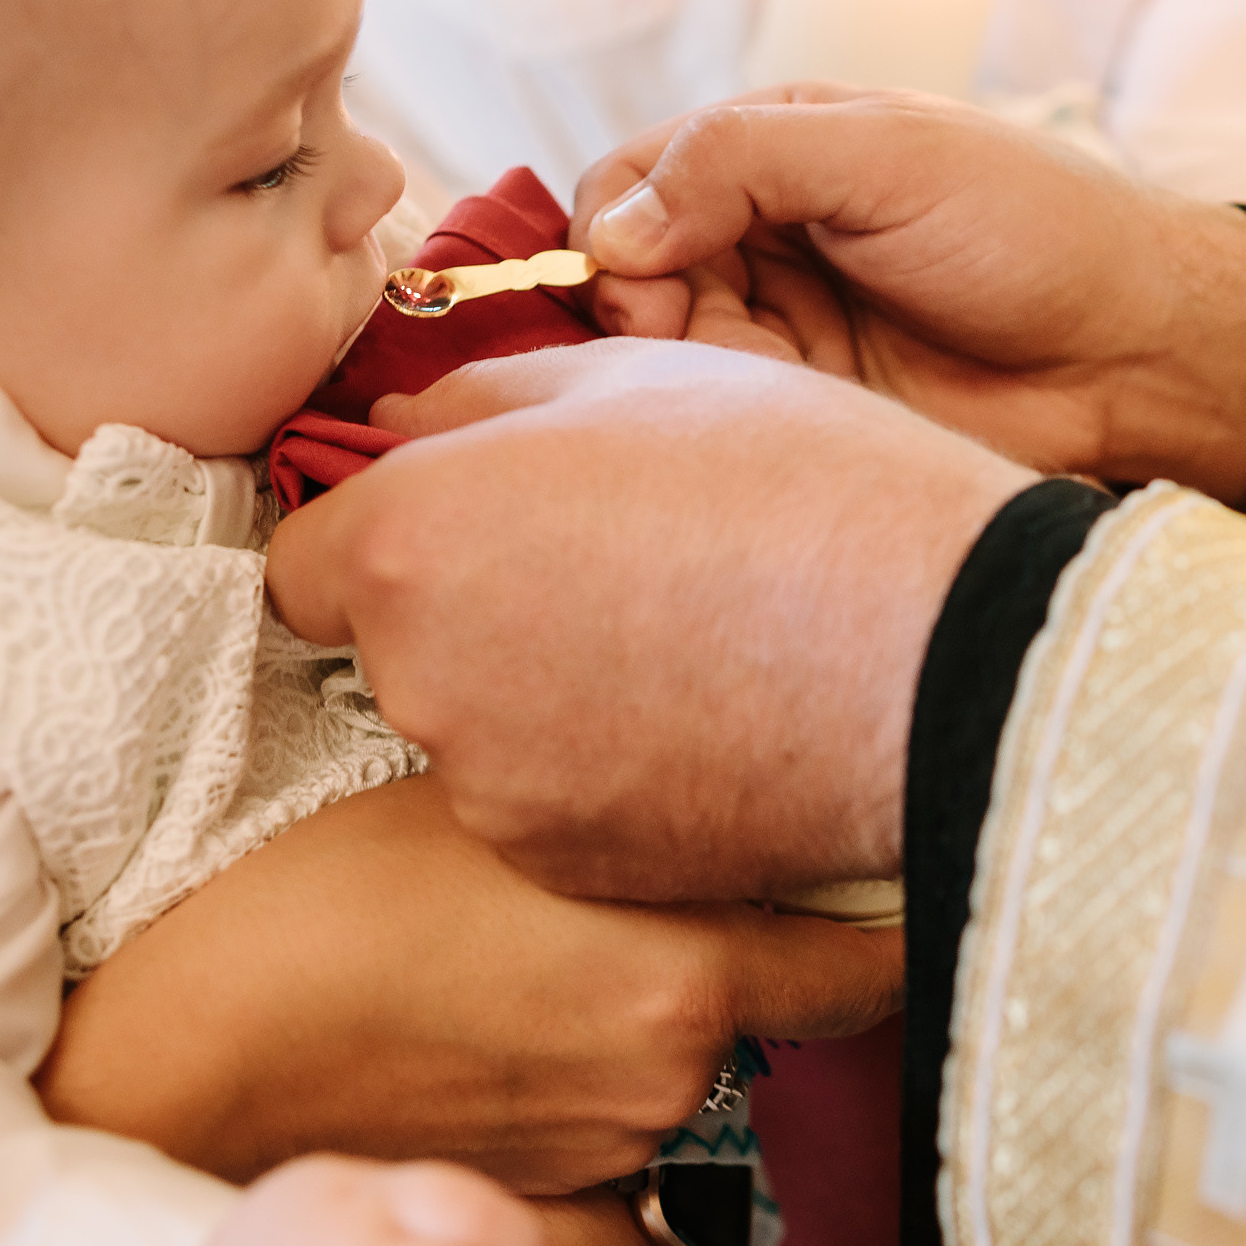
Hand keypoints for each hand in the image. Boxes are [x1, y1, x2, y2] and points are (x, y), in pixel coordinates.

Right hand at [42, 777, 902, 1191]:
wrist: (204, 1056)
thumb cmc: (329, 902)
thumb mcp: (485, 804)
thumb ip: (626, 790)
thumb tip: (706, 755)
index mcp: (687, 976)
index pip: (871, 957)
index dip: (881, 899)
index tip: (870, 842)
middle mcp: (676, 1077)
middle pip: (775, 988)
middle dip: (752, 920)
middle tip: (687, 838)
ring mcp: (615, 1139)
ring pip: (695, 1041)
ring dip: (667, 984)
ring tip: (569, 916)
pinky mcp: (556, 1180)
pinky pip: (622, 1093)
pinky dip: (601, 1046)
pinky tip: (518, 990)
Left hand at [265, 340, 1035, 900]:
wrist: (940, 650)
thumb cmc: (798, 485)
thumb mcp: (637, 379)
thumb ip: (482, 401)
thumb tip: (402, 427)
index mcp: (408, 538)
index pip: (305, 560)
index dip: (387, 536)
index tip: (468, 528)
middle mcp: (418, 678)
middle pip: (397, 649)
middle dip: (472, 614)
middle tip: (609, 576)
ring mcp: (494, 790)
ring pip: (479, 734)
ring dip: (540, 698)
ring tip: (677, 647)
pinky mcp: (574, 867)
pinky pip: (555, 809)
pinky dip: (604, 774)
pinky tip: (703, 723)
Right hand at [576, 87, 1245, 507]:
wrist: (1140, 354)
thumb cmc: (1034, 228)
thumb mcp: (887, 157)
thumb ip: (741, 163)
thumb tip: (611, 229)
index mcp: (778, 150)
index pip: (631, 179)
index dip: (609, 224)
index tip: (631, 271)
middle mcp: (767, 238)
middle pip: (627, 272)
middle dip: (630, 301)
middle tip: (668, 328)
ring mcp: (786, 330)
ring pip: (664, 353)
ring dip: (677, 365)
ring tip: (743, 375)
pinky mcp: (812, 415)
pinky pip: (723, 420)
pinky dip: (722, 421)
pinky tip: (767, 420)